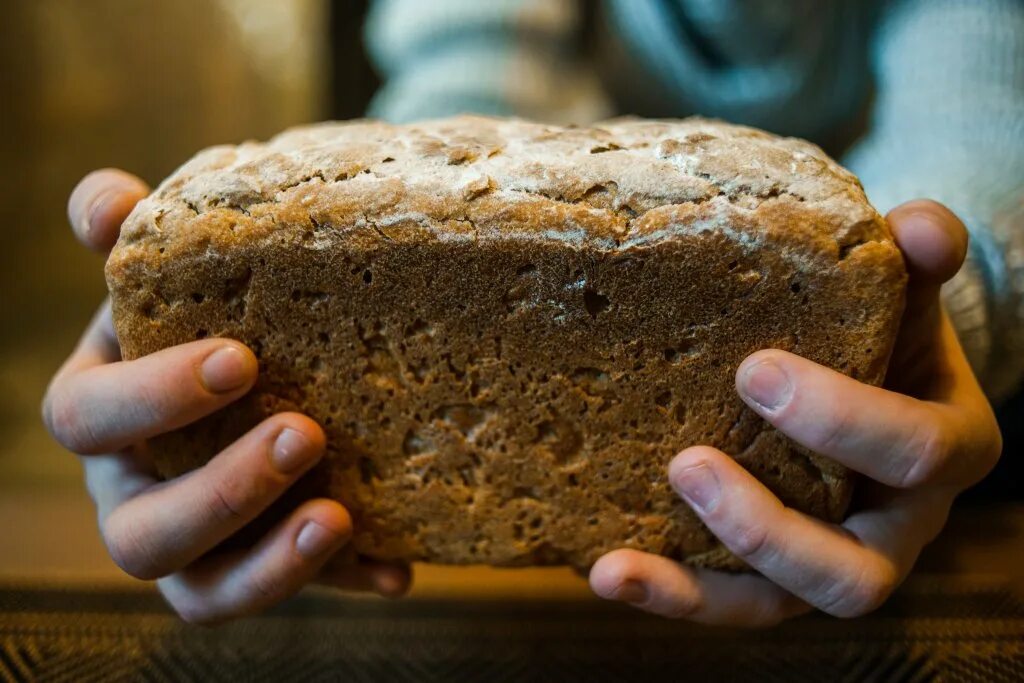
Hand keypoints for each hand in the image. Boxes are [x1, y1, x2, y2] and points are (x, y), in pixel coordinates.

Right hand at [44, 170, 410, 624]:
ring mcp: (190, 546)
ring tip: (341, 517)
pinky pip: (287, 595)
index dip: (154, 396)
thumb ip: (137, 234)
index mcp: (100, 411)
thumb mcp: (173, 269)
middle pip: (140, 533)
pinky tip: (397, 569)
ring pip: (201, 590)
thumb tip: (110, 202)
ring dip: (272, 563)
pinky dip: (341, 582)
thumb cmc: (204, 311)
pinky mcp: (249, 571)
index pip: (86, 418)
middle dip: (222, 491)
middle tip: (306, 433)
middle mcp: (130, 491)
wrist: (254, 361)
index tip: (243, 358)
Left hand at [589, 200, 1001, 624]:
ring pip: (782, 607)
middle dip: (767, 526)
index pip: (918, 452)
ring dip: (701, 586)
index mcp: (946, 450)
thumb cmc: (884, 333)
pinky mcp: (776, 577)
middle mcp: (897, 526)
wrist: (872, 376)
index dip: (842, 420)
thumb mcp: (905, 292)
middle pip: (854, 574)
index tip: (754, 369)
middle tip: (688, 463)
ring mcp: (833, 559)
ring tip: (622, 560)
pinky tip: (607, 571)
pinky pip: (728, 604)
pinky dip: (669, 595)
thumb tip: (920, 225)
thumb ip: (915, 256)